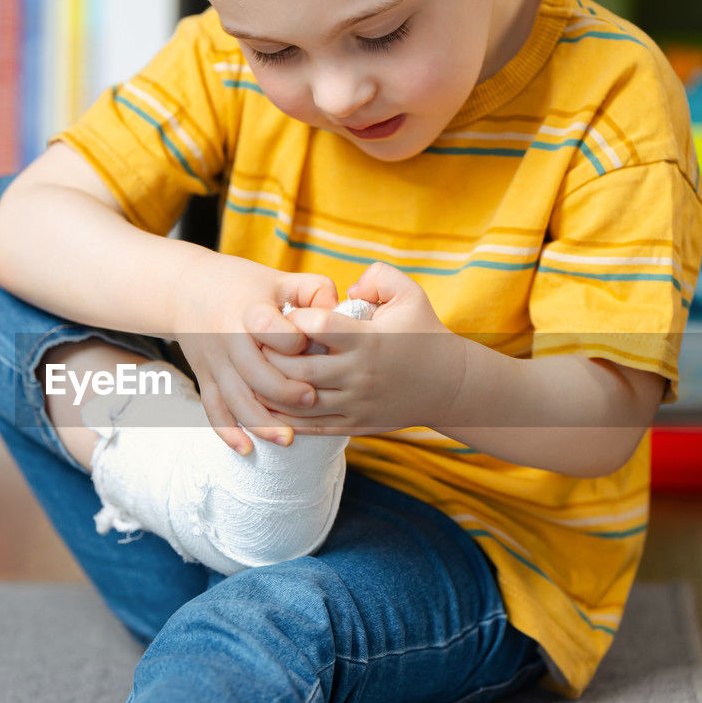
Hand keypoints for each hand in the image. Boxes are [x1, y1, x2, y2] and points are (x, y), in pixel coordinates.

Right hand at [170, 251, 339, 453]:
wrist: (186, 289)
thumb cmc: (244, 286)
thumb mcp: (278, 278)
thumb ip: (314, 290)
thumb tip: (339, 311)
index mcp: (250, 310)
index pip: (271, 329)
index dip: (293, 340)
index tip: (308, 345)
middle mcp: (228, 339)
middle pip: (254, 373)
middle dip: (284, 391)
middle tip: (312, 400)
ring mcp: (215, 362)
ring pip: (235, 399)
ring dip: (261, 422)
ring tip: (288, 439)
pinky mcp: (206, 378)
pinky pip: (213, 409)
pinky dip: (227, 431)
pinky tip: (246, 449)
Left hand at [258, 262, 466, 433]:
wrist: (450, 385)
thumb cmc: (424, 333)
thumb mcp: (410, 294)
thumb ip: (378, 276)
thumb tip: (346, 286)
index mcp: (367, 339)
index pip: (317, 327)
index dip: (293, 319)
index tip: (284, 314)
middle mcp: (358, 373)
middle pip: (299, 368)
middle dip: (272, 356)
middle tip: (253, 345)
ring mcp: (355, 402)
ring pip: (299, 401)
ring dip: (271, 390)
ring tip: (251, 375)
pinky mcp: (355, 423)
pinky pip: (311, 425)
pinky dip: (284, 419)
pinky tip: (264, 408)